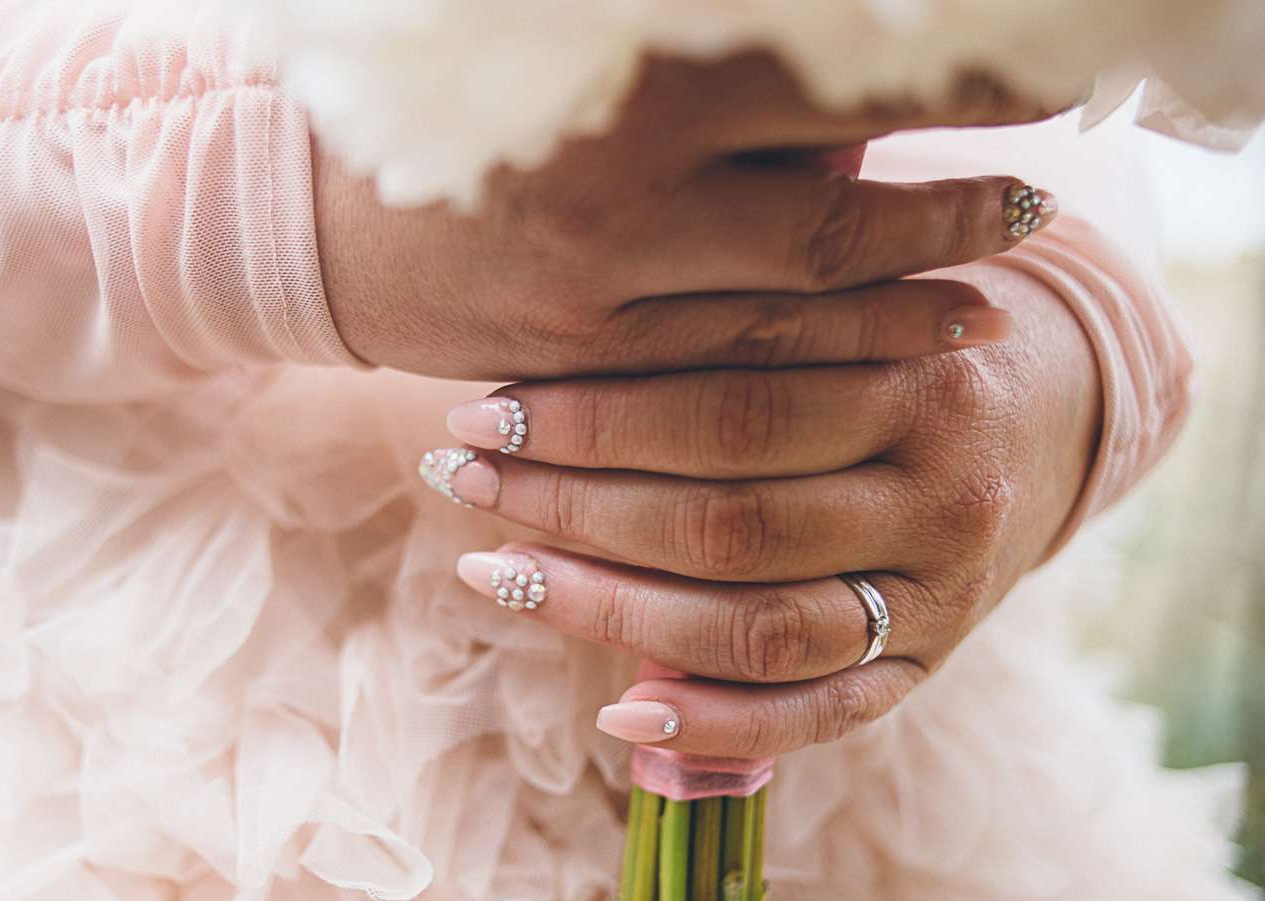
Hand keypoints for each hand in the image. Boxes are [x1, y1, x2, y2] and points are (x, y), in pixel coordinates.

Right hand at [315, 53, 1067, 380]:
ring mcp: (601, 284)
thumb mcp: (588, 81)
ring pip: (789, 311)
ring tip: (988, 299)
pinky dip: (813, 363)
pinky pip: (720, 370)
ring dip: (902, 305)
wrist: (314, 222)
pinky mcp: (579, 358)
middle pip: (833, 213)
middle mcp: (622, 183)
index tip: (1026, 95)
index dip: (941, 98)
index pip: (825, 89)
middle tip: (1034, 205)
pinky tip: (883, 350)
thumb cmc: (463, 127)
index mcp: (631, 85)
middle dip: (948, 214)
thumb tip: (858, 120)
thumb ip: (716, 101)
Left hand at [424, 262, 1100, 757]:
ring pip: (754, 624)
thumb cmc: (911, 334)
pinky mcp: (932, 667)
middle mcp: (942, 491)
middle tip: (461, 473)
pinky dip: (713, 726)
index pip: (729, 406)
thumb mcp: (861, 294)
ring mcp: (943, 594)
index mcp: (920, 377)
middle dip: (572, 501)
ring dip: (607, 610)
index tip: (482, 406)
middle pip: (727, 519)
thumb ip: (759, 315)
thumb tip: (574, 337)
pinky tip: (614, 716)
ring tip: (494, 571)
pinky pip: (818, 718)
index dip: (592, 414)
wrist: (1060, 405)